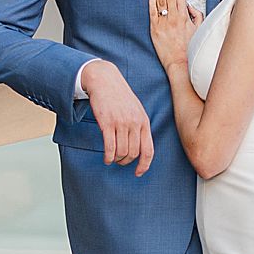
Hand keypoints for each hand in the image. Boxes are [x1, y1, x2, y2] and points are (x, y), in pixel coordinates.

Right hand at [78, 56, 154, 175]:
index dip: (144, 165)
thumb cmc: (120, 96)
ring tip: (112, 159)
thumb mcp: (136, 110)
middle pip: (133, 153)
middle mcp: (134, 123)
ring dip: (116, 160)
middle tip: (120, 162)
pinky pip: (110, 147)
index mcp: (144, 122)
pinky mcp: (107, 123)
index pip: (149, 150)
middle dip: (126, 162)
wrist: (105, 80)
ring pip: (121, 152)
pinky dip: (108, 156)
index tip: (138, 173)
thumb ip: (139, 126)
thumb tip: (139, 147)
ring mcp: (121, 123)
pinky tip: (107, 158)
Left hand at [148, 0, 203, 74]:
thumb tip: (190, 6)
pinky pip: (152, 11)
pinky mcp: (155, 29)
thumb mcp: (199, 30)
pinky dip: (152, 0)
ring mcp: (164, 22)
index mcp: (185, 16)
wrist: (181, 64)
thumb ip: (196, 15)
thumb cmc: (190, 49)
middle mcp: (174, 17)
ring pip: (161, 0)